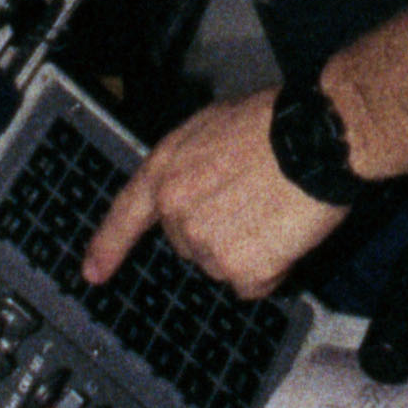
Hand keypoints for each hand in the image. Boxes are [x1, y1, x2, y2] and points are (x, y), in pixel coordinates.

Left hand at [83, 91, 342, 301]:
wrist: (315, 139)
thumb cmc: (272, 123)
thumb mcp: (210, 126)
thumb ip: (187, 165)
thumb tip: (192, 189)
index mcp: (166, 171)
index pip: (126, 215)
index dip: (108, 246)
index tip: (93, 273)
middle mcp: (178, 213)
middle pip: (189, 244)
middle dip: (217, 230)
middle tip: (252, 198)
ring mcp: (207, 245)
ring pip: (222, 265)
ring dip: (246, 250)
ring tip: (273, 210)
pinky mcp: (240, 270)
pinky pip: (252, 283)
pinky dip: (270, 269)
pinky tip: (283, 233)